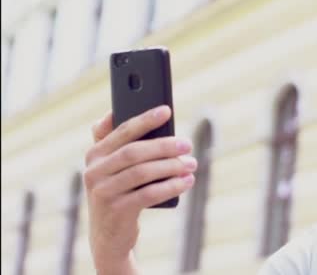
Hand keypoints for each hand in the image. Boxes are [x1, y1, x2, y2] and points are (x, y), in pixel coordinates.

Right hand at [83, 105, 196, 273]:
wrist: (109, 236)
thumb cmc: (120, 192)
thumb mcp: (114, 168)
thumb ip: (119, 142)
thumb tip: (124, 113)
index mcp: (95, 154)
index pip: (122, 131)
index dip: (145, 120)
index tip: (167, 110)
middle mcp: (93, 171)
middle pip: (134, 152)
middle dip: (164, 146)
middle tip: (187, 145)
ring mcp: (102, 192)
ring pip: (142, 173)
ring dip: (171, 167)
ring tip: (191, 164)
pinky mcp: (115, 211)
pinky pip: (148, 194)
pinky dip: (170, 186)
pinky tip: (186, 182)